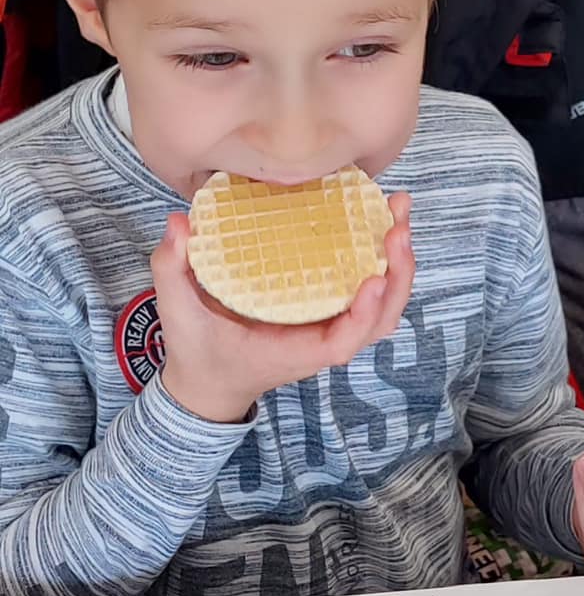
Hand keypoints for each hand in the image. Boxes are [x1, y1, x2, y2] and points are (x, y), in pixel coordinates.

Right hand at [151, 192, 413, 424]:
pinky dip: (383, 262)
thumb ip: (172, 268)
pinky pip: (368, 294)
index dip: (363, 315)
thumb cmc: (198, 352)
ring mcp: (329, 330)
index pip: (340, 343)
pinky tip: (379, 223)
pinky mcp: (329, 315)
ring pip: (382, 307)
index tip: (373, 279)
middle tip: (396, 224)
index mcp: (291, 353)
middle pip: (378, 320)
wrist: (209, 384)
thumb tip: (180, 222)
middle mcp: (320, 344)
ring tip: (398, 212)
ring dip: (398, 264)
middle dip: (397, 274)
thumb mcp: (177, 313)